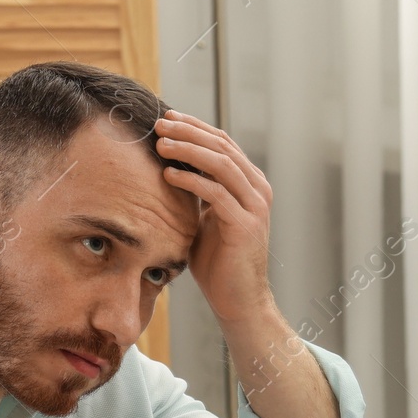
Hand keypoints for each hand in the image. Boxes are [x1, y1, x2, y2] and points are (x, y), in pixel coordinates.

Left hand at [154, 110, 275, 324]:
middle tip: (159, 124)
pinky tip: (168, 175)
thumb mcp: (206, 218)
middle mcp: (257, 189)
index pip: (223, 143)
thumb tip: (170, 167)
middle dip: (189, 131)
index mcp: (250, 183)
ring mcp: (255, 206)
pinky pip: (216, 193)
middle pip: (222, 146)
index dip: (195, 127)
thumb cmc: (218, 261)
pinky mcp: (245, 225)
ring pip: (221, 164)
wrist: (238, 299)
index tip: (167, 118)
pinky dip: (191, 181)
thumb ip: (199, 192)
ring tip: (161, 144)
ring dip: (188, 150)